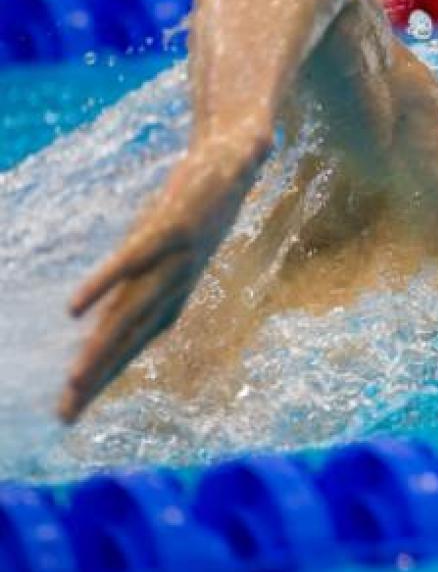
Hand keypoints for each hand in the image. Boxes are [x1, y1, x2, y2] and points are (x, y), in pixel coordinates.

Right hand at [59, 138, 266, 422]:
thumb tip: (132, 286)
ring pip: (132, 310)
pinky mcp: (171, 226)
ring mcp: (176, 255)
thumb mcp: (176, 239)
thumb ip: (149, 266)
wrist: (237, 155)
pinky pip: (132, 260)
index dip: (109, 373)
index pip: (137, 340)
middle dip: (100, 379)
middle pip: (130, 338)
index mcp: (175, 288)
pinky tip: (73, 309)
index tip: (77, 407)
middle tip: (66, 417)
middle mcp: (176, 280)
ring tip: (73, 382)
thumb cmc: (205, 199)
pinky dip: (103, 285)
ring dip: (102, 347)